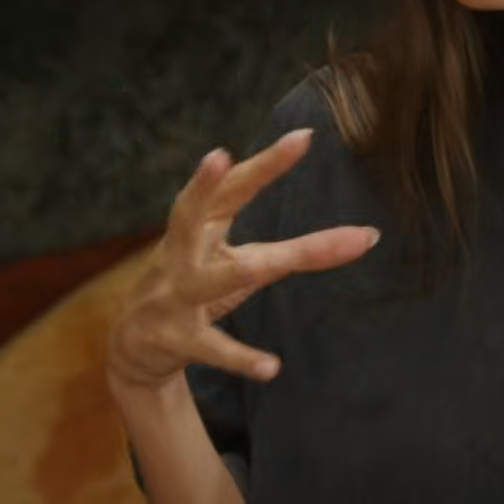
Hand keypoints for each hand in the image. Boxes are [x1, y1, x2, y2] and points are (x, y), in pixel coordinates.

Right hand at [105, 129, 379, 392]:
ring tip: (257, 269)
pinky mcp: (177, 340)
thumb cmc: (200, 286)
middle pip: (190, 214)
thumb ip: (303, 249)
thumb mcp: (247, 263)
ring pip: (206, 282)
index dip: (267, 163)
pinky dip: (240, 358)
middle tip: (218, 155)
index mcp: (201, 228)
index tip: (304, 136)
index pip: (233, 188)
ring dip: (230, 275)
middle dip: (202, 186)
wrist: (133, 347)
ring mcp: (176, 296)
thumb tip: (370, 236)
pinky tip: (272, 367)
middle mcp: (181, 255)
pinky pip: (212, 348)